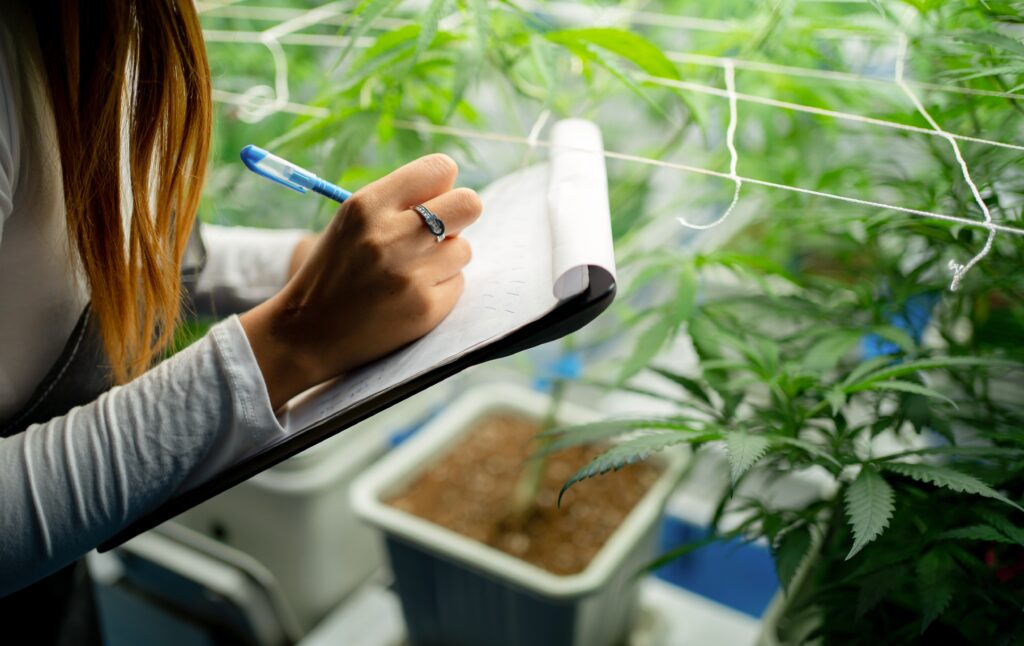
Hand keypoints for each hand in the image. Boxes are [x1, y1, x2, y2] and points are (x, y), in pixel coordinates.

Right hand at [240, 154, 480, 409]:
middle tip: (441, 233)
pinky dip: (440, 289)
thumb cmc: (335, 271)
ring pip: (464, 249)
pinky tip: (408, 297)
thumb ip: (398, 202)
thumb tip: (454, 190)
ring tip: (411, 272)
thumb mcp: (351, 223)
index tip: (434, 200)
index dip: (443, 185)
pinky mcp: (425, 308)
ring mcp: (410, 275)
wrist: (307, 334)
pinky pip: (458, 283)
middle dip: (460, 216)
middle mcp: (390, 236)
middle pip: (468, 204)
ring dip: (446, 259)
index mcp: (367, 205)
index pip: (440, 169)